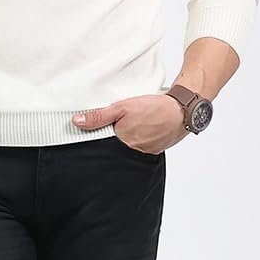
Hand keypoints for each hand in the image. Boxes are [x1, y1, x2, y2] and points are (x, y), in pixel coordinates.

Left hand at [71, 94, 187, 153]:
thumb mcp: (122, 107)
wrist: (182, 110)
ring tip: (135, 125)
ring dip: (130, 139)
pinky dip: (141, 140)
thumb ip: (99, 116)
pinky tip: (144, 130)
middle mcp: (134, 151)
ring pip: (130, 148)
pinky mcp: (156, 151)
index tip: (101, 130)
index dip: (100, 137)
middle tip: (121, 125)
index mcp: (123, 141)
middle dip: (116, 137)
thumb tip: (77, 122)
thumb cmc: (154, 107)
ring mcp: (146, 152)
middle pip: (117, 147)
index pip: (104, 144)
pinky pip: (143, 148)